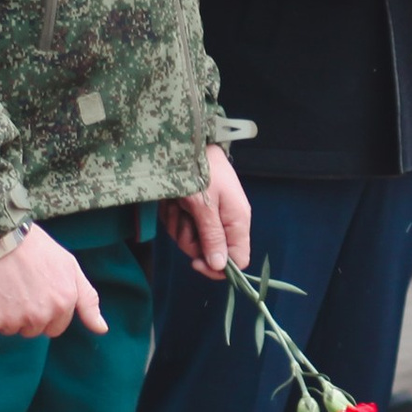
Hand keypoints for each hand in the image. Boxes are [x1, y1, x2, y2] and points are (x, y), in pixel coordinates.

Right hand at [0, 223, 105, 338]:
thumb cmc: (35, 248)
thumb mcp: (70, 267)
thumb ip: (87, 300)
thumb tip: (102, 329)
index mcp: (63, 304)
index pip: (54, 328)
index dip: (45, 311)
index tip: (36, 292)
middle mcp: (41, 316)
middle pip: (32, 330)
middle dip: (26, 314)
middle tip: (19, 287)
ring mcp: (14, 319)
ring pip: (10, 329)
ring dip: (6, 314)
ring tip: (4, 286)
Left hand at [163, 145, 251, 282]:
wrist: (190, 143)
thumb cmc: (201, 170)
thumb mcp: (204, 205)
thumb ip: (213, 236)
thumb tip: (221, 266)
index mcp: (237, 221)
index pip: (238, 260)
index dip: (217, 267)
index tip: (195, 262)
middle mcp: (226, 222)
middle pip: (208, 252)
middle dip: (189, 239)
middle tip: (183, 217)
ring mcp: (209, 217)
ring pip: (190, 240)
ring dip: (178, 224)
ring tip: (178, 204)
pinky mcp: (195, 211)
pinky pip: (180, 227)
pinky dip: (172, 216)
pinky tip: (173, 201)